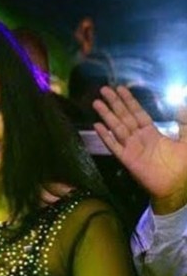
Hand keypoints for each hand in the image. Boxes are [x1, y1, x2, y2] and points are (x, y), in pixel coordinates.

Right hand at [93, 85, 186, 213]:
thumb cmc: (183, 165)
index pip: (137, 113)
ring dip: (107, 115)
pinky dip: (106, 136)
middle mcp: (139, 138)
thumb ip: (184, 124)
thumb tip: (180, 106)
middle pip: (124, 117)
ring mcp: (131, 148)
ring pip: (117, 128)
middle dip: (114, 103)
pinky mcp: (127, 159)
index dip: (129, 101)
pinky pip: (114, 146)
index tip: (120, 88)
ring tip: (96, 103)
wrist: (177, 186)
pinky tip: (97, 126)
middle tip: (104, 89)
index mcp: (152, 133)